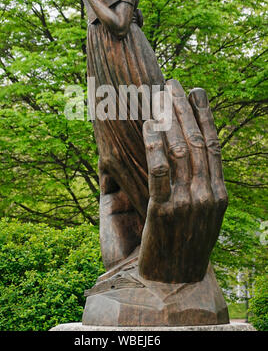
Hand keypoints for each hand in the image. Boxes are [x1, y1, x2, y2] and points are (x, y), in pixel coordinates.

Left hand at [138, 79, 227, 283]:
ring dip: (168, 120)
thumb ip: (200, 187)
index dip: (205, 115)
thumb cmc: (184, 245)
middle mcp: (207, 195)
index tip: (197, 91)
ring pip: (179, 152)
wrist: (174, 284)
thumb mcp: (201, 216)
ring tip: (157, 96)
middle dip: (183, 109)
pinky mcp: (163, 213)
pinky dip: (154, 147)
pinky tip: (148, 126)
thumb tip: (188, 155)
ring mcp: (187, 204)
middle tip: (172, 83)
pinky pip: (159, 172)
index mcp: (219, 193)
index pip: (212, 145)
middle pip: (195, 142)